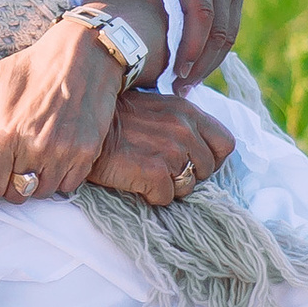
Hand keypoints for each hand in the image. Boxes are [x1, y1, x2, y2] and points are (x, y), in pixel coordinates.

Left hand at [0, 2, 142, 201]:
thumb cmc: (31, 66)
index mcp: (5, 133)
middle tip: (14, 171)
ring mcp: (63, 152)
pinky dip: (61, 179)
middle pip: (17, 194)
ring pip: (43, 192)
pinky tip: (56, 160)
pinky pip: (69, 185)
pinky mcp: (86, 153)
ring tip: (34, 165)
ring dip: (36, 184)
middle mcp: (33, 148)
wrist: (81, 54)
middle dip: (12, 186)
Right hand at [87, 89, 236, 207]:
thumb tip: (199, 144)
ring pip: (187, 188)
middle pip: (207, 170)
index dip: (212, 158)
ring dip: (169, 187)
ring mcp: (170, 152)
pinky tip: (135, 181)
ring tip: (146, 174)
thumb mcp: (157, 108)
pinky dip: (150, 196)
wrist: (81, 127)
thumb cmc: (118, 119)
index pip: (226, 144)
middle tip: (161, 169)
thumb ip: (182, 122)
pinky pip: (165, 198)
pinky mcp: (153, 173)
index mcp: (188, 112)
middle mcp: (184, 130)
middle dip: (188, 175)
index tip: (192, 161)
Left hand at [103, 0, 247, 88]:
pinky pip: (233, 20)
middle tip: (178, 90)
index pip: (201, 16)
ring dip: (212, 59)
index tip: (176, 75)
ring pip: (231, 29)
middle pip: (221, 31)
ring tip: (188, 82)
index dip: (191, 50)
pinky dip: (219, 43)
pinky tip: (199, 60)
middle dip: (202, 65)